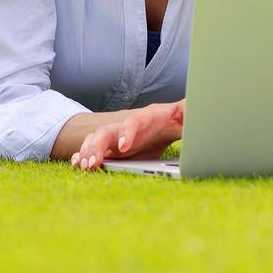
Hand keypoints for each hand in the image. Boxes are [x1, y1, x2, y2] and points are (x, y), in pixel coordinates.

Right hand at [70, 100, 184, 170]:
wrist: (169, 122)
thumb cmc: (177, 119)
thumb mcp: (187, 116)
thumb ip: (190, 111)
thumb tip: (195, 105)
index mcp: (147, 117)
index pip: (134, 121)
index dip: (127, 131)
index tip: (123, 146)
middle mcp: (127, 125)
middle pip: (108, 130)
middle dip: (97, 146)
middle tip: (92, 163)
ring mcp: (118, 136)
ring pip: (96, 140)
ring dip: (88, 152)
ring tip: (84, 166)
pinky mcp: (113, 148)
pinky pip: (95, 151)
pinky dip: (84, 156)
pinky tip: (78, 165)